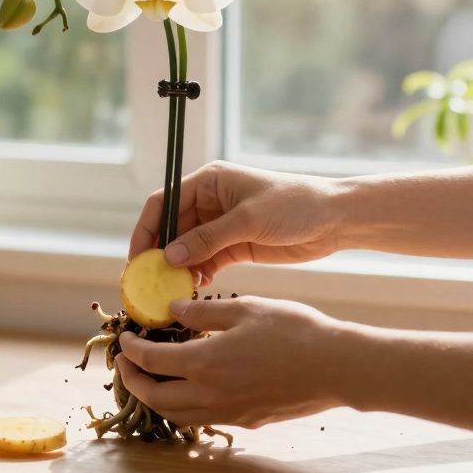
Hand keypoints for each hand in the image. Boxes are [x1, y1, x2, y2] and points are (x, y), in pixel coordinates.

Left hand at [116, 296, 352, 428]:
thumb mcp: (245, 308)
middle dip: (133, 381)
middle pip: (156, 397)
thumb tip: (173, 310)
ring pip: (176, 414)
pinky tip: (190, 388)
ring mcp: (229, 412)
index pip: (151, 361)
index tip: (125, 338)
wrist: (337, 367)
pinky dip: (183, 406)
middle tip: (125, 364)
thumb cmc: (295, 331)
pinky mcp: (246, 420)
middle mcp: (211, 394)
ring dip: (156, 398)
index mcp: (205, 363)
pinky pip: (202, 418)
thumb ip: (203, 312)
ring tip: (151, 377)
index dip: (131, 350)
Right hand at [129, 161, 344, 285]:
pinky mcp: (235, 247)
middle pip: (171, 228)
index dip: (147, 228)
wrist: (335, 220)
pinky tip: (196, 289)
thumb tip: (170, 255)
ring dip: (177, 268)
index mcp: (209, 182)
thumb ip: (209, 238)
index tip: (137, 257)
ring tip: (170, 291)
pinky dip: (197, 275)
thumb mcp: (249, 219)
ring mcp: (221, 226)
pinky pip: (206, 262)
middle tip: (146, 281)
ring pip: (186, 248)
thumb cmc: (295, 204)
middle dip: (158, 253)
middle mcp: (210, 202)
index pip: (164, 202)